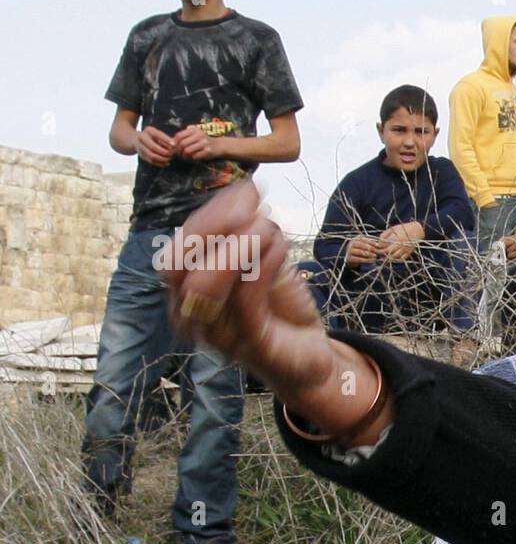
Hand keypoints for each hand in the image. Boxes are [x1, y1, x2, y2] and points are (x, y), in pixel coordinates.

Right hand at [135, 126, 174, 166]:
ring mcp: (140, 147)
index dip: (166, 140)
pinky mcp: (141, 155)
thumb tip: (175, 146)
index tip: (174, 145)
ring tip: (170, 159)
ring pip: (152, 155)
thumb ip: (166, 139)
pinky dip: (160, 163)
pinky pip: (151, 161)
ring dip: (163, 159)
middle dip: (165, 152)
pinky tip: (167, 163)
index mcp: (149, 131)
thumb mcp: (158, 134)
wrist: (135, 139)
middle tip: (173, 154)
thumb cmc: (152, 136)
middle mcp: (142, 138)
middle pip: (153, 147)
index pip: (158, 135)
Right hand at [160, 181, 389, 440]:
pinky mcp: (248, 347)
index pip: (177, 248)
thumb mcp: (262, 261)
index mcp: (187, 289)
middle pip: (177, 265)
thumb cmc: (279, 306)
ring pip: (204, 285)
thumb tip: (245, 189)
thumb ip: (248, 231)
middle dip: (212, 229)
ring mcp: (216, 334)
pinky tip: (280, 249)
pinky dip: (260, 268)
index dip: (208, 215)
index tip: (244, 191)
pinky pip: (244, 303)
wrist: (310, 353)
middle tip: (252, 210)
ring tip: (268, 228)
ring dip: (237, 246)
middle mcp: (190, 313)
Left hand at [173, 125, 223, 160]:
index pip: (179, 135)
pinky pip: (195, 156)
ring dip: (184, 156)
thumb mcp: (194, 136)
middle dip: (179, 151)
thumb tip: (171, 144)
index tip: (174, 147)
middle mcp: (199, 135)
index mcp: (194, 130)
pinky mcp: (208, 151)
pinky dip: (192, 158)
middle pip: (182, 144)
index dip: (174, 143)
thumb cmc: (203, 141)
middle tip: (179, 154)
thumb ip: (184, 138)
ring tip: (184, 157)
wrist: (218, 145)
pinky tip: (192, 158)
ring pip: (188, 150)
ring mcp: (204, 143)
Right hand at [344, 237, 382, 265]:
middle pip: (363, 245)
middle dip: (372, 249)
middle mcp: (352, 243)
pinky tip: (372, 261)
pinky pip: (359, 259)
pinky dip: (366, 260)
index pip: (365, 239)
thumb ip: (371, 245)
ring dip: (369, 254)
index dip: (373, 242)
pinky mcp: (349, 258)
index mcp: (357, 238)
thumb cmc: (360, 251)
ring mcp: (350, 251)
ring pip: (361, 252)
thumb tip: (381, 245)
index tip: (379, 246)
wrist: (350, 259)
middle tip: (378, 252)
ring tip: (375, 256)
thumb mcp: (365, 246)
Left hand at [378, 221, 424, 261]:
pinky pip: (401, 259)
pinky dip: (396, 260)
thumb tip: (378, 243)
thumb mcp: (392, 229)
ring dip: (388, 257)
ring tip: (384, 256)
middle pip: (388, 252)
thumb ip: (384, 235)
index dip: (378, 248)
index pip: (384, 245)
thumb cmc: (403, 228)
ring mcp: (405, 249)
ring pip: (394, 257)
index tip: (375, 248)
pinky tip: (392, 258)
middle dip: (382, 253)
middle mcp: (400, 244)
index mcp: (396, 237)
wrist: (417, 230)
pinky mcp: (409, 253)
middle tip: (379, 253)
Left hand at [502, 233, 515, 260]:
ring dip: (509, 254)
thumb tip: (504, 245)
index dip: (500, 243)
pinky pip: (512, 255)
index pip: (506, 238)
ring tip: (514, 255)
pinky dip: (512, 257)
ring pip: (509, 251)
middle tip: (503, 253)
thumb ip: (515, 241)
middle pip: (505, 244)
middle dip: (503, 249)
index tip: (498, 247)